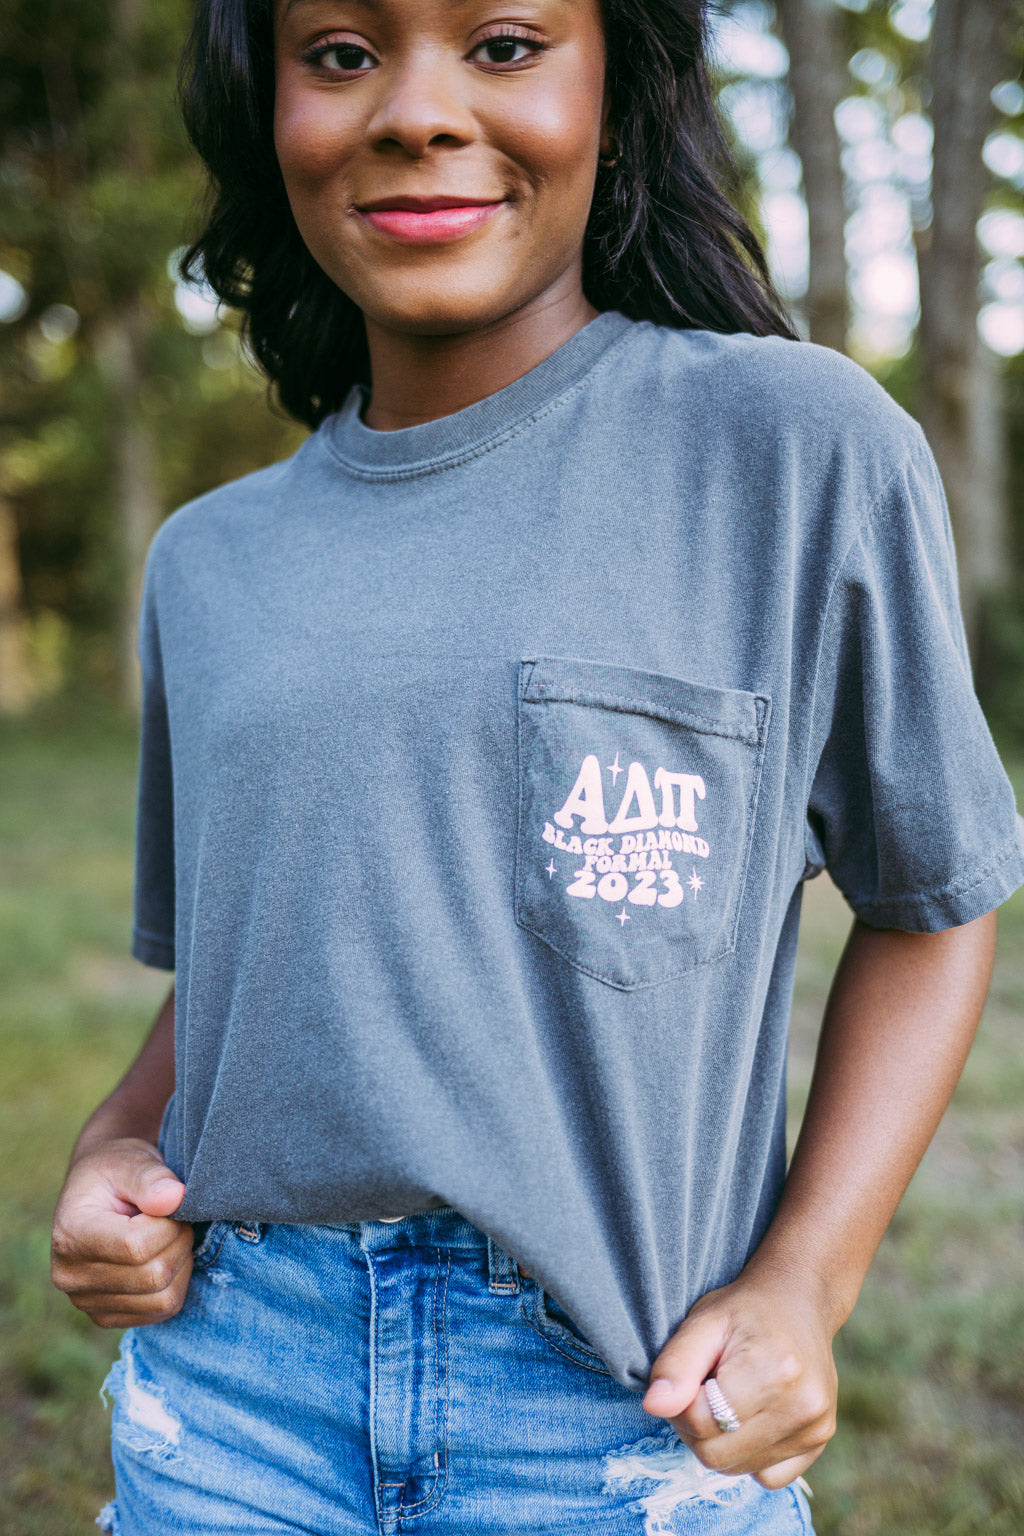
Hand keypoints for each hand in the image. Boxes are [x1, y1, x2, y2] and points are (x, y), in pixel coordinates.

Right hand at [51, 1138, 192, 1327]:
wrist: (98, 1191)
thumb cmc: (114, 1171)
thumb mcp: (130, 1160)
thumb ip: (151, 1177)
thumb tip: (175, 1198)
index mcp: (70, 1234)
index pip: (136, 1246)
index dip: (169, 1224)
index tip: (168, 1202)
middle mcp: (70, 1276)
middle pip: (153, 1276)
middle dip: (179, 1241)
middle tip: (174, 1217)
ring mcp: (86, 1302)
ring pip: (164, 1300)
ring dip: (181, 1263)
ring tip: (168, 1235)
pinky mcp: (106, 1316)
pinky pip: (162, 1311)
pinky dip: (176, 1282)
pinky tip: (161, 1255)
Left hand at [640, 1265, 837, 1488]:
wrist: (799, 1301)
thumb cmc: (745, 1309)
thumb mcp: (703, 1321)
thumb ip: (675, 1364)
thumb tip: (653, 1405)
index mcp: (774, 1371)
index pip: (700, 1420)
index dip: (680, 1403)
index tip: (688, 1378)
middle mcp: (802, 1406)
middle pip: (716, 1455)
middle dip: (696, 1426)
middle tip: (702, 1389)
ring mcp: (815, 1428)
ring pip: (737, 1468)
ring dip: (719, 1440)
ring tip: (727, 1397)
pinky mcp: (820, 1442)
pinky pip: (767, 1477)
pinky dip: (748, 1455)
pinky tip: (751, 1416)